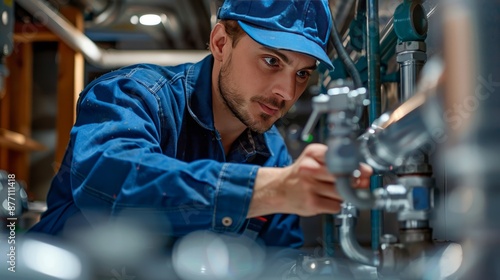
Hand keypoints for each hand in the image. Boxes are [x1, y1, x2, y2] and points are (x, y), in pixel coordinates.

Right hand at [248, 143, 371, 217]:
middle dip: (355, 181)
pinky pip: (336, 205)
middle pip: (344, 176)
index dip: (356, 166)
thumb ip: (337, 163)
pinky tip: (327, 199)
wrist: (278, 189)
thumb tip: (365, 173)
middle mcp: (309, 168)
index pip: (341, 158)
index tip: (365, 171)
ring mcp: (310, 187)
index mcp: (313, 153)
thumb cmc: (300, 174)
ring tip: (335, 191)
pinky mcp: (311, 203)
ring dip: (344, 194)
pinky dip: (336, 204)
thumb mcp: (314, 159)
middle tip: (356, 182)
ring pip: (342, 192)